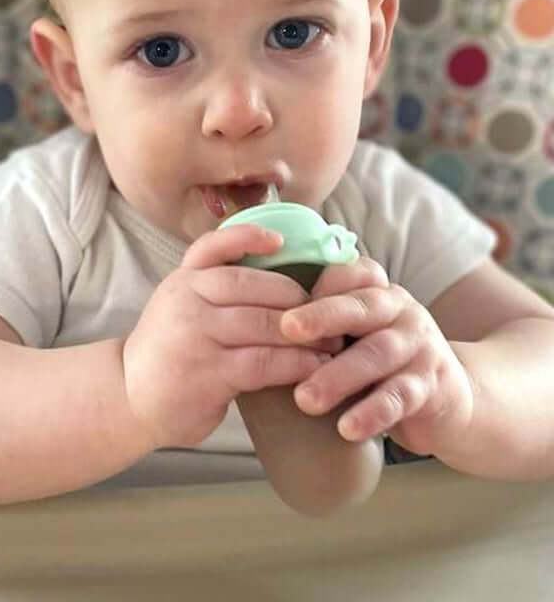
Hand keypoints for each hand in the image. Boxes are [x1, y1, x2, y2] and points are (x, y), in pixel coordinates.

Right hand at [122, 225, 336, 449]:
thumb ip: (214, 291)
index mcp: (182, 280)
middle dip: (297, 298)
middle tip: (328, 311)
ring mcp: (196, 335)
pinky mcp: (208, 372)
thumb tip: (277, 282)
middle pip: (251, 285)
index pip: (215, 246)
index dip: (248, 237)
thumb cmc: (169, 351)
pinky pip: (264, 362)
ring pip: (263, 323)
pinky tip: (314, 368)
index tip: (280, 241)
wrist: (129, 396)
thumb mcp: (179, 307)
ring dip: (305, 334)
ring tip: (332, 343)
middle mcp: (186, 300)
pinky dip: (296, 364)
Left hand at [281, 257, 473, 453]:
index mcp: (377, 290)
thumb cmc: (381, 360)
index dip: (316, 286)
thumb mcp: (355, 332)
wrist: (450, 400)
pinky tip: (347, 428)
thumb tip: (251, 320)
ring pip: (378, 354)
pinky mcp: (432, 387)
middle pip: (361, 308)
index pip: (347, 273)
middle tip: (285, 330)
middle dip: (322, 317)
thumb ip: (320, 321)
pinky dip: (372, 412)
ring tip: (305, 399)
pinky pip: (400, 397)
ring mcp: (420, 347)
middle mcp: (401, 310)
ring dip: (340, 376)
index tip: (281, 300)